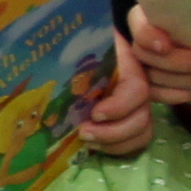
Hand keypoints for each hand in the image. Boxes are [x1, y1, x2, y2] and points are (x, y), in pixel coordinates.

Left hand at [77, 34, 159, 156]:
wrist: (88, 43)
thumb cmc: (82, 43)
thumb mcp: (81, 42)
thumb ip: (74, 52)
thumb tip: (48, 63)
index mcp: (130, 66)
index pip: (136, 91)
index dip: (119, 107)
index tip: (96, 114)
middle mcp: (140, 87)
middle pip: (141, 118)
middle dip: (113, 133)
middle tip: (83, 132)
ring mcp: (139, 105)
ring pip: (141, 133)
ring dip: (113, 143)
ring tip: (86, 141)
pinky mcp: (130, 119)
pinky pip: (134, 141)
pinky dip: (116, 148)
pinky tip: (94, 145)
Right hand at [123, 14, 190, 110]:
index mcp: (142, 16)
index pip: (137, 26)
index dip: (149, 36)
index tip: (165, 45)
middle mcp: (137, 40)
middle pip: (146, 56)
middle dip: (177, 62)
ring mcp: (141, 65)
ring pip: (154, 78)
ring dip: (187, 81)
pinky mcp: (150, 83)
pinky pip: (159, 94)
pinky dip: (180, 94)